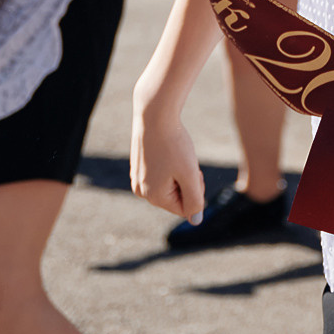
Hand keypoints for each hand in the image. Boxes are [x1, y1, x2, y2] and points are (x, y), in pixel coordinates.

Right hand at [130, 104, 205, 223]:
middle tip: (184, 159)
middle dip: (186, 180)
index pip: (185, 208)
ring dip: (179, 171)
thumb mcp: (190, 174)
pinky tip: (166, 148)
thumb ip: (195, 201)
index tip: (192, 170)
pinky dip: (169, 163)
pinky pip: (161, 173)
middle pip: (176, 196)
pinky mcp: (138, 165)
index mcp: (152, 197)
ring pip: (170, 184)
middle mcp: (140, 191)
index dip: (195, 189)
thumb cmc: (174, 143)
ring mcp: (137, 178)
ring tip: (174, 152)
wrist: (154, 113)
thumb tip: (195, 221)